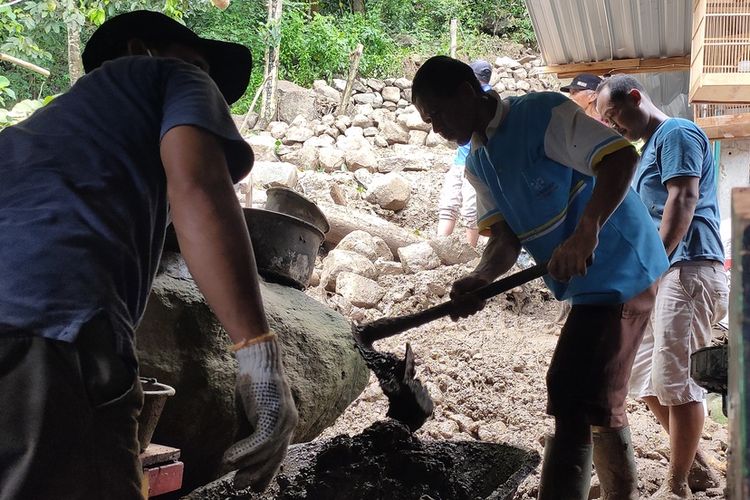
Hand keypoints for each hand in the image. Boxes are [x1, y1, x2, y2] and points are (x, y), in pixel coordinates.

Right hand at [223, 335, 298, 490]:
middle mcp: (289, 424)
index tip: (251, 486)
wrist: (256, 359)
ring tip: (229, 471)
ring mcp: (285, 419)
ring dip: (246, 465)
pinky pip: (261, 441)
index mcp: (284, 424)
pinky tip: (229, 458)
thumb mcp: (247, 415)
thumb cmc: (251, 383)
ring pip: (268, 452)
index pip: (277, 455)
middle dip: (257, 475)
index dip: (264, 472)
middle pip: (275, 458)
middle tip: (237, 487)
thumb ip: (244, 435)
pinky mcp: (275, 414)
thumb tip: (232, 460)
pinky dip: (244, 452)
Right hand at [449, 273, 489, 320]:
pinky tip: (476, 297)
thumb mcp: (457, 285)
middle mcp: (465, 307)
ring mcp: (473, 307)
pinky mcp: (481, 305)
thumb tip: (454, 303)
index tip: (455, 317)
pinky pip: (479, 308)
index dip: (454, 316)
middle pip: (463, 315)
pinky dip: (477, 303)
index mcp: (457, 303)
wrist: (478, 278)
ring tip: (469, 294)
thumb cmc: (466, 281)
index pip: (454, 314)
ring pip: (471, 313)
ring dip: (470, 304)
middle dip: (463, 309)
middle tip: (463, 299)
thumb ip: (453, 293)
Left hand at [548, 227, 597, 281]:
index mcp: (556, 253)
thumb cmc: (577, 242)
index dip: (556, 276)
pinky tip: (584, 269)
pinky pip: (580, 270)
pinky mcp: (581, 254)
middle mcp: (562, 253)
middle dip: (569, 276)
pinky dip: (583, 272)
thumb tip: (563, 276)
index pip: (550, 269)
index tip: (562, 279)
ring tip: (580, 266)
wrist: (586, 229)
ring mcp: (571, 254)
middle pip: (562, 274)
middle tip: (574, 271)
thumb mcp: (565, 249)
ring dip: (577, 272)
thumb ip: (562, 260)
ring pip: (572, 272)